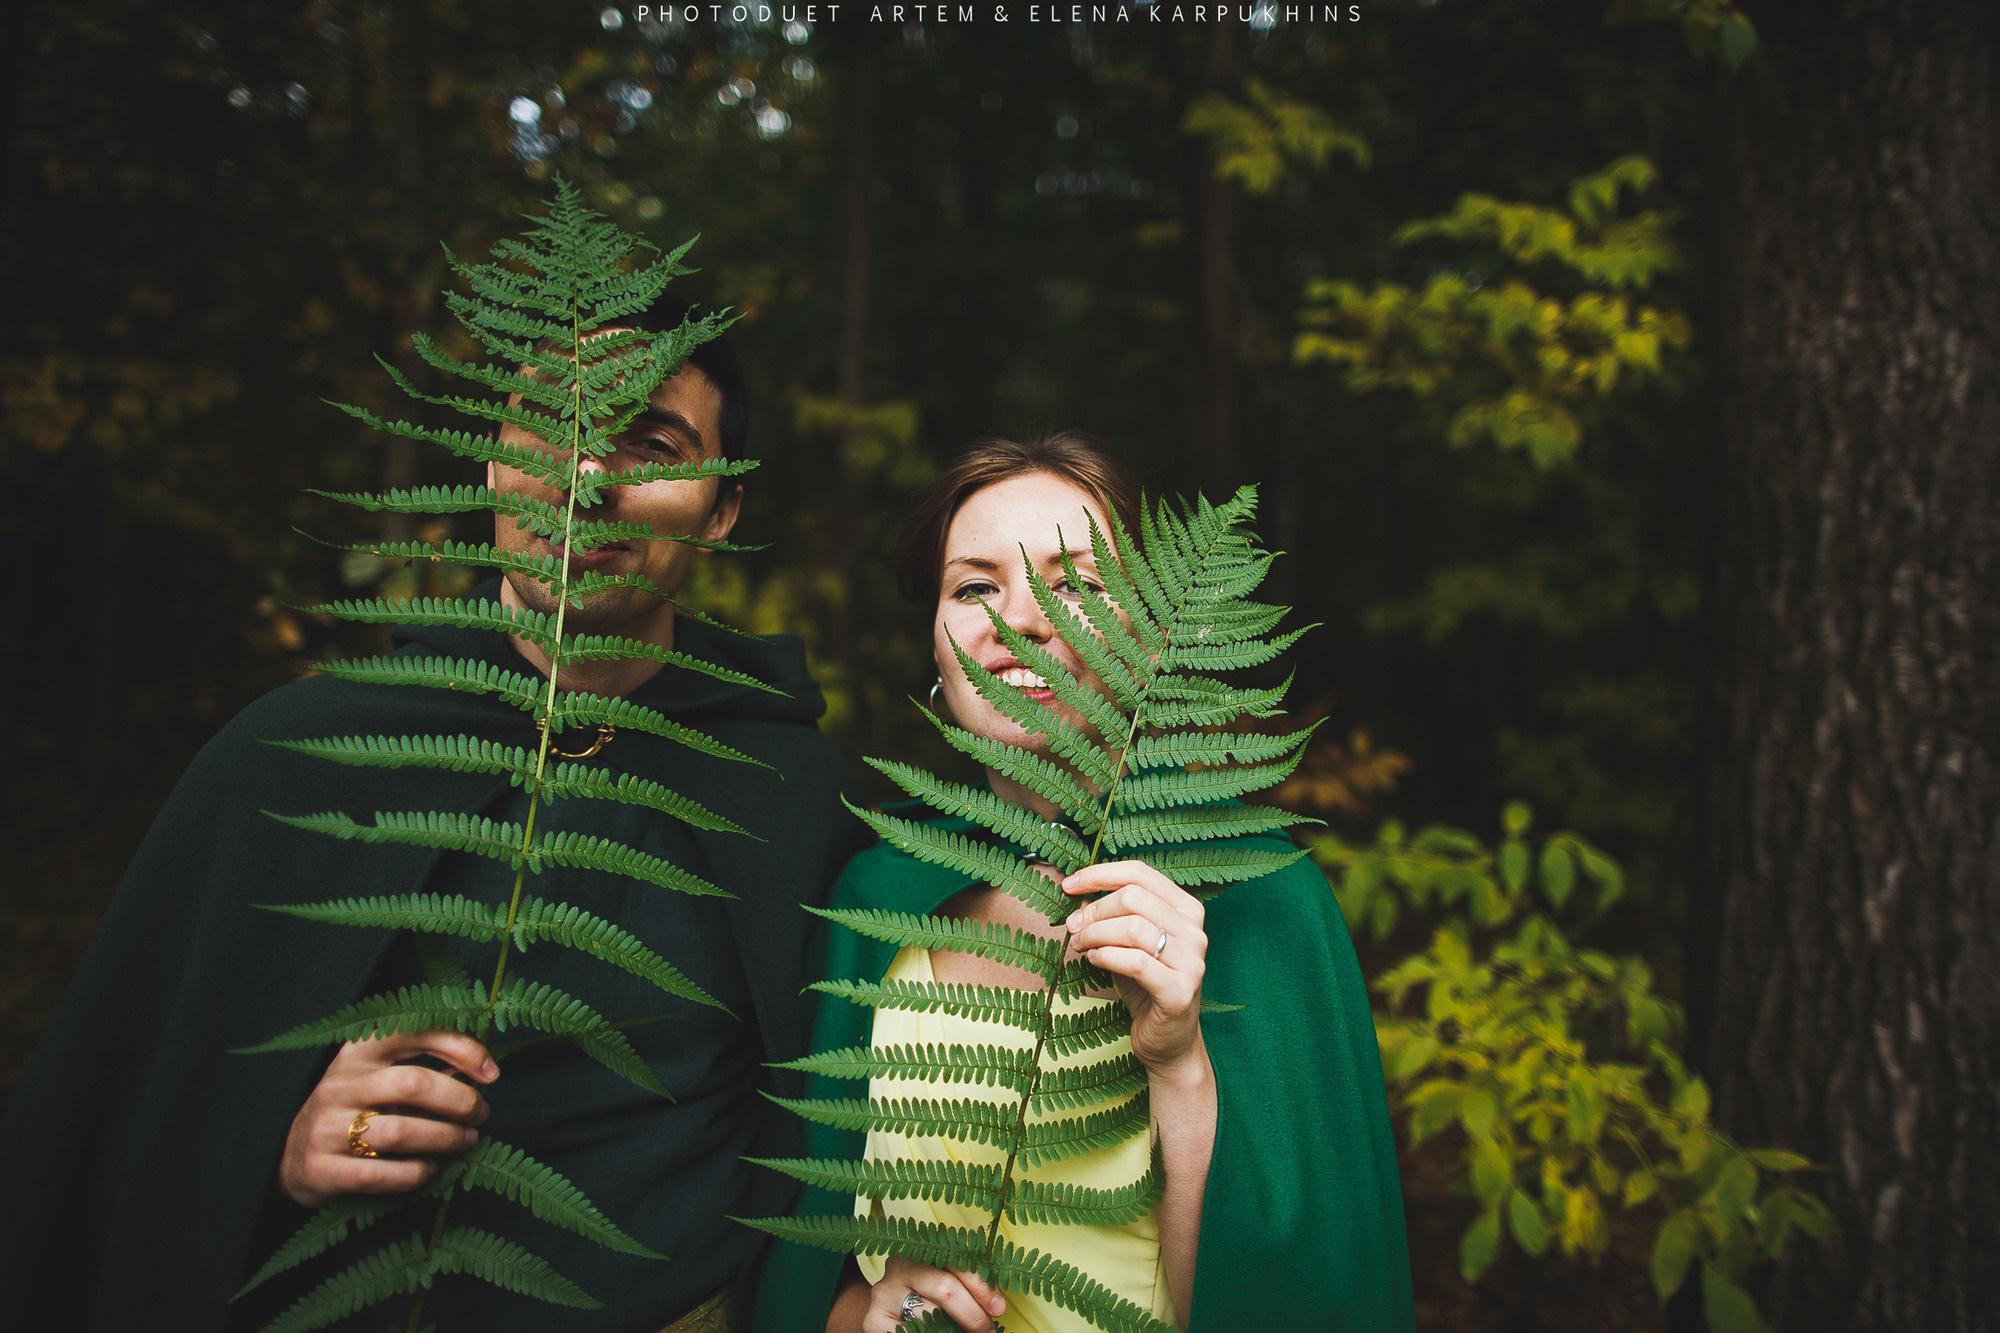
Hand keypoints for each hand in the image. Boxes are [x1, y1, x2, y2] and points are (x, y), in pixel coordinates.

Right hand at [278, 1031, 497, 1208]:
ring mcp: (325, 1127)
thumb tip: (485, 1071)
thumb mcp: (381, 1076)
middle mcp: (339, 1085)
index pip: (415, 1032)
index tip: (492, 1073)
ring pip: (399, 1131)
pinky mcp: (321, 1169)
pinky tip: (428, 1170)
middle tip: (480, 1114)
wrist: (291, 1156)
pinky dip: (413, 1174)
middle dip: (459, 1101)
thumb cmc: (356, 1109)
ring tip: (465, 1141)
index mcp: (358, 1052)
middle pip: (412, 1084)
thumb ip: (426, 1066)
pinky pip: (378, 1174)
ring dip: (444, 1138)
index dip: (461, 1048)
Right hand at [863, 1256, 1006, 1331]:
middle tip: (987, 1329)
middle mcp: (898, 1266)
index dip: (981, 1285)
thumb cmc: (927, 1297)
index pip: (956, 1260)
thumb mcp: (945, 1282)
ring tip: (962, 1332)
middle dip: (972, 1313)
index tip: (999, 1308)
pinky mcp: (874, 1321)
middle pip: (944, 1288)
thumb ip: (968, 1287)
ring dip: (953, 1330)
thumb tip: (997, 1305)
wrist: (888, 1315)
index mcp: (921, 1248)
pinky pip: (910, 1332)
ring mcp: (883, 1295)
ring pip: (929, 1316)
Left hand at [1062, 860, 1208, 1077]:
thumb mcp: (1127, 943)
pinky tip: (1093, 960)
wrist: (1167, 1041)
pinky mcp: (1180, 991)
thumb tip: (1077, 891)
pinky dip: (1106, 956)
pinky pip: (1135, 962)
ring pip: (1133, 927)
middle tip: (1072, 926)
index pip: (1140, 873)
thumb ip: (1111, 915)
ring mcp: (1192, 961)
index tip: (1068, 885)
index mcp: (1186, 909)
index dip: (1099, 874)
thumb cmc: (1145, 987)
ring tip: (1079, 945)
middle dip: (1093, 910)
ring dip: (1095, 933)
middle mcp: (1195, 931)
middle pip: (1133, 898)